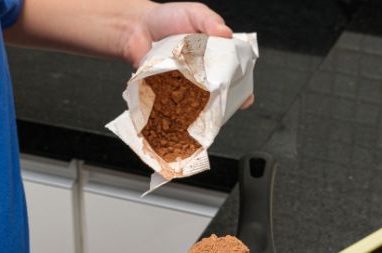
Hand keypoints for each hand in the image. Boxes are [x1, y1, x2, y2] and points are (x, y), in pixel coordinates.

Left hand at [123, 1, 253, 108]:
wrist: (136, 27)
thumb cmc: (168, 18)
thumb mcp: (195, 13)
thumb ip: (210, 21)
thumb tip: (226, 32)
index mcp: (215, 54)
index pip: (234, 73)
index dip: (242, 86)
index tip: (246, 96)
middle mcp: (203, 72)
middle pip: (219, 92)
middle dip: (224, 102)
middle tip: (225, 104)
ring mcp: (186, 84)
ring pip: (199, 102)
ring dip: (202, 108)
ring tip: (205, 110)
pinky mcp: (168, 91)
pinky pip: (177, 103)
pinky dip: (180, 108)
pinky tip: (183, 110)